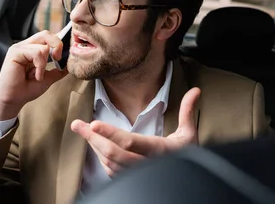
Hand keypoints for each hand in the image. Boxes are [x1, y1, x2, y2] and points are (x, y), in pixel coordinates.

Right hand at [0, 30, 68, 120]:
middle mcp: (26, 46)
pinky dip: (40, 66)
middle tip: (58, 59)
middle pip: (46, 34)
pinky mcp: (15, 52)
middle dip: (57, 45)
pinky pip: (36, 53)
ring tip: (38, 75)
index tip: (63, 56)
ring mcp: (20, 47)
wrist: (13, 100)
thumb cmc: (26, 90)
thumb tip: (69, 65)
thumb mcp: (48, 78)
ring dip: (45, 64)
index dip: (59, 43)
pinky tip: (34, 76)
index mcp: (33, 49)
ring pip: (43, 46)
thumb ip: (58, 70)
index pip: (48, 37)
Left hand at [71, 87, 200, 176]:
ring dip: (95, 146)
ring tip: (82, 130)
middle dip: (93, 139)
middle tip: (78, 125)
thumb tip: (195, 90)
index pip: (130, 142)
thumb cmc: (188, 157)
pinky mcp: (131, 180)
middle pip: (113, 153)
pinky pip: (111, 170)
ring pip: (109, 163)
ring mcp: (137, 175)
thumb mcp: (190, 135)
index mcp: (159, 151)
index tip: (94, 124)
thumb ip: (187, 112)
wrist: (189, 184)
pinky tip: (96, 144)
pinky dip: (101, 157)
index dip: (110, 134)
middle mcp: (146, 165)